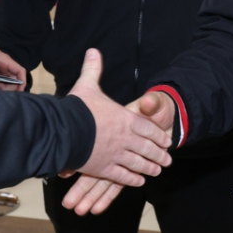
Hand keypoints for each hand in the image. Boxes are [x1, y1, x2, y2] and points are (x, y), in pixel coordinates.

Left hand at [0, 25, 26, 90]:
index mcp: (4, 60)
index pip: (19, 70)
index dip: (22, 81)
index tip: (20, 91)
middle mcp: (5, 66)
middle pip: (15, 80)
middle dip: (10, 88)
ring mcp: (1, 71)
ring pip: (8, 83)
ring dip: (3, 89)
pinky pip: (1, 83)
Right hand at [67, 50, 172, 183]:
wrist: (65, 132)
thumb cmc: (78, 109)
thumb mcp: (87, 85)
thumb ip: (93, 69)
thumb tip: (93, 51)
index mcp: (125, 118)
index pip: (148, 128)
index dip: (158, 135)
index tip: (167, 141)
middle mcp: (125, 137)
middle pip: (148, 148)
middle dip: (159, 154)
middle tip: (167, 160)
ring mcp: (116, 154)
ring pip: (138, 163)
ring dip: (150, 167)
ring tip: (157, 171)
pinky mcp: (104, 168)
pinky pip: (123, 176)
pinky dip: (132, 179)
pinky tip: (139, 181)